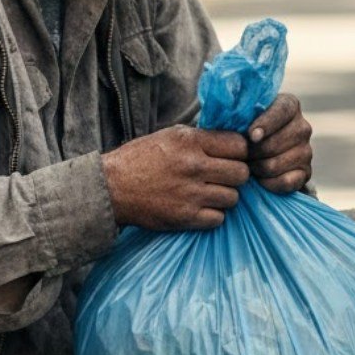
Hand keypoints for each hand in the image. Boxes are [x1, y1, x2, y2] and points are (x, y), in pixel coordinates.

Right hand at [101, 125, 248, 229]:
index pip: (239, 145)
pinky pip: (218, 218)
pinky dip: (214, 214)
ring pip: (233, 197)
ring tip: (212, 191)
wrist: (113, 187)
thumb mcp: (172, 135)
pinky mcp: (185, 218)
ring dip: (226, 195)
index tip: (232, 155)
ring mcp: (190, 194)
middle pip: (242, 173)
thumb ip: (202, 137)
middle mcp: (194, 166)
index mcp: (191, 141)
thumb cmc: (142, 157)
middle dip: (237, 174)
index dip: (240, 151)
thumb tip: (232, 140)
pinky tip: (202, 206)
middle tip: (224, 176)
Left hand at [248, 92, 312, 193]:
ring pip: (274, 165)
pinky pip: (285, 182)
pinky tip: (260, 179)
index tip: (251, 136)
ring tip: (248, 165)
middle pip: (273, 144)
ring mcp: (306, 151)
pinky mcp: (306, 173)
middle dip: (252, 153)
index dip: (265, 125)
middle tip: (240, 156)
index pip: (281, 111)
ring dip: (256, 169)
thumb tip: (245, 128)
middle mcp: (302, 127)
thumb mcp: (246, 115)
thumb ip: (243, 114)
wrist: (262, 152)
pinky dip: (268, 183)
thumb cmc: (248, 128)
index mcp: (290, 105)